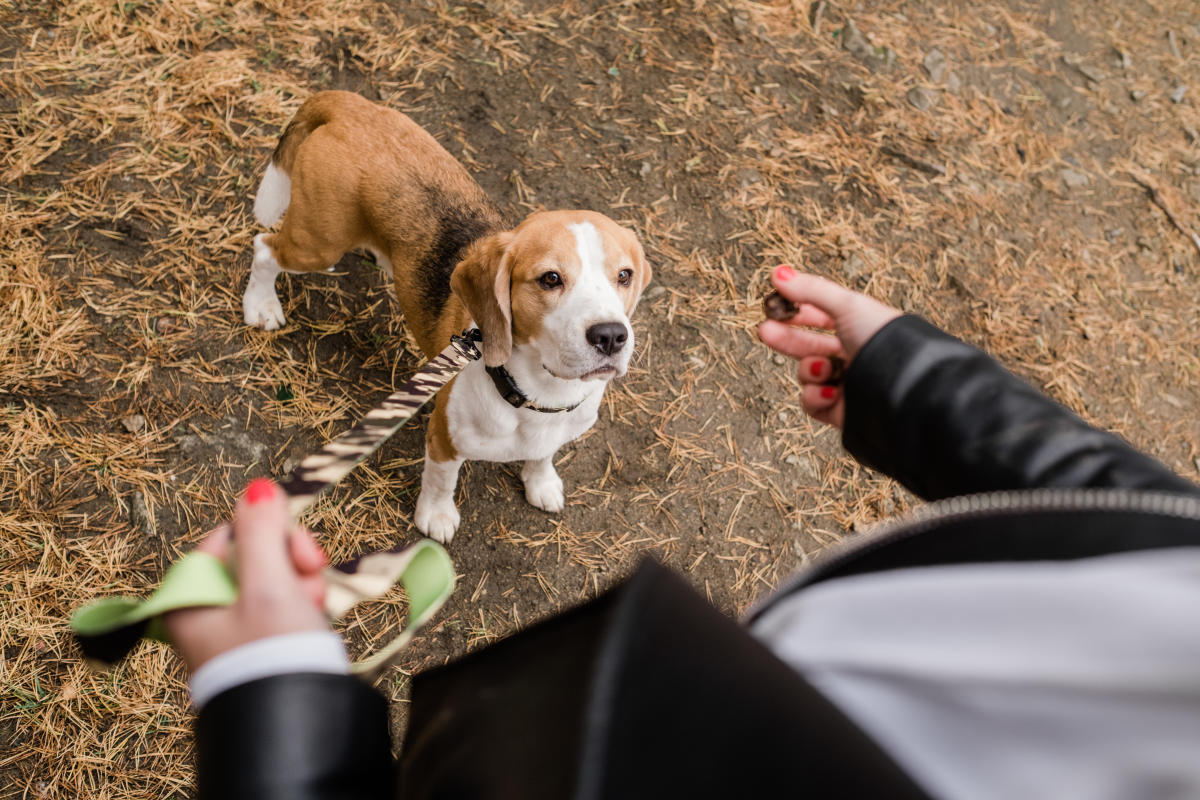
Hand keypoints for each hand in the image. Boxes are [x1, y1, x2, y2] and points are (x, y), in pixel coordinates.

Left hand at [164, 478, 330, 673]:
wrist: (296, 719)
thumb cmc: (272, 655)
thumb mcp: (269, 584)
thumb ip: (263, 531)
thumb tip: (258, 485)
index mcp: (190, 596)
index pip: (229, 536)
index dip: (269, 535)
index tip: (302, 551)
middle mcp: (203, 613)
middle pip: (252, 557)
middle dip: (290, 562)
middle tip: (312, 573)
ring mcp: (229, 632)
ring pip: (271, 581)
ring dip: (300, 585)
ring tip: (312, 608)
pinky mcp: (255, 648)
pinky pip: (280, 608)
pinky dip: (301, 607)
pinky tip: (312, 621)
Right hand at [757, 266, 900, 428]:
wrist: (903, 388)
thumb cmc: (883, 341)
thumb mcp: (847, 306)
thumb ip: (810, 290)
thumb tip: (777, 272)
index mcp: (859, 328)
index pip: (820, 317)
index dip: (796, 312)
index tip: (773, 306)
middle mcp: (853, 355)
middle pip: (807, 345)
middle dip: (785, 338)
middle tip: (764, 330)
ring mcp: (846, 384)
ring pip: (807, 375)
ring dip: (810, 370)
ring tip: (824, 368)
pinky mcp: (841, 411)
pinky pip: (813, 403)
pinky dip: (817, 397)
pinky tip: (832, 392)